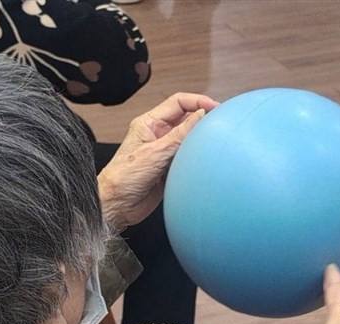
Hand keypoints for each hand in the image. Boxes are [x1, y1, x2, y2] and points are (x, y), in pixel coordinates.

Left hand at [98, 92, 217, 230]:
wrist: (118, 206)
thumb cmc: (123, 178)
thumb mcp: (155, 152)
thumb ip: (180, 134)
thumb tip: (201, 114)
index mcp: (149, 123)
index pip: (178, 102)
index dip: (198, 101)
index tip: (215, 107)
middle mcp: (159, 135)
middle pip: (187, 118)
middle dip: (204, 118)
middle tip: (221, 123)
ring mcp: (166, 151)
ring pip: (191, 138)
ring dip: (202, 139)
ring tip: (216, 141)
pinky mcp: (172, 168)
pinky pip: (190, 157)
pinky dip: (200, 157)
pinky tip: (208, 160)